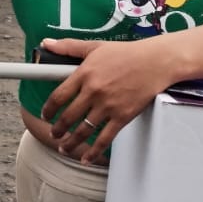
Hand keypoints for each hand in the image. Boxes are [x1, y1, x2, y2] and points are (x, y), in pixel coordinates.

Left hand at [39, 38, 171, 161]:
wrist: (156, 62)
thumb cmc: (128, 53)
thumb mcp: (95, 47)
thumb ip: (68, 47)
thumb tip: (47, 43)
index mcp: (84, 73)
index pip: (58, 96)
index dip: (48, 110)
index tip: (46, 115)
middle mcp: (94, 91)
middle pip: (68, 117)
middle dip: (57, 130)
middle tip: (54, 134)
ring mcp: (108, 105)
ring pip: (83, 131)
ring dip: (70, 143)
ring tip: (65, 148)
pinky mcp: (123, 116)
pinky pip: (104, 139)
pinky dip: (94, 152)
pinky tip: (86, 158)